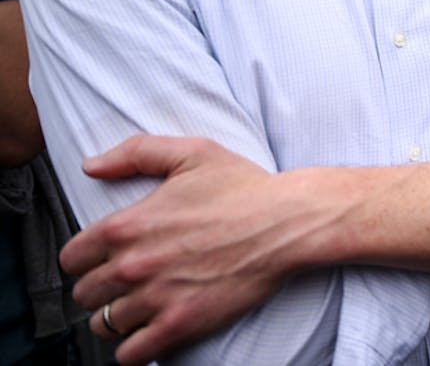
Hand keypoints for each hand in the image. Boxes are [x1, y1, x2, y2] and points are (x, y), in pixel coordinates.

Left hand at [61, 136, 296, 364]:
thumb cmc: (244, 187)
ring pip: (104, 324)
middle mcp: (133, 264)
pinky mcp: (180, 324)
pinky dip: (134, 348)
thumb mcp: (191, 153)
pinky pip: (130, 354)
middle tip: (127, 282)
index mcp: (128, 224)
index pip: (71, 258)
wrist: (288, 222)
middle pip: (85, 294)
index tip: (104, 260)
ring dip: (118, 317)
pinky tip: (149, 331)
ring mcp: (155, 297)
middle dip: (102, 288)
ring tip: (140, 307)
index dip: (86, 259)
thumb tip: (91, 166)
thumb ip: (135, 153)